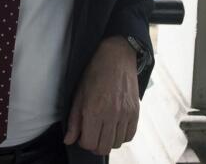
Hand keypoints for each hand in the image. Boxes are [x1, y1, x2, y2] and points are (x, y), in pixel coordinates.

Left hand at [63, 37, 139, 154]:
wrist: (116, 58)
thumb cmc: (94, 74)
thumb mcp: (79, 95)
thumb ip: (74, 120)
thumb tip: (69, 140)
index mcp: (93, 110)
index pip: (89, 143)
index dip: (83, 142)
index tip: (83, 134)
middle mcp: (111, 115)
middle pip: (103, 147)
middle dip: (95, 144)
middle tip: (92, 133)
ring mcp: (125, 114)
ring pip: (117, 143)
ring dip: (108, 140)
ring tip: (103, 128)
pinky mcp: (136, 112)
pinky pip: (129, 136)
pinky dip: (121, 135)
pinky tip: (115, 126)